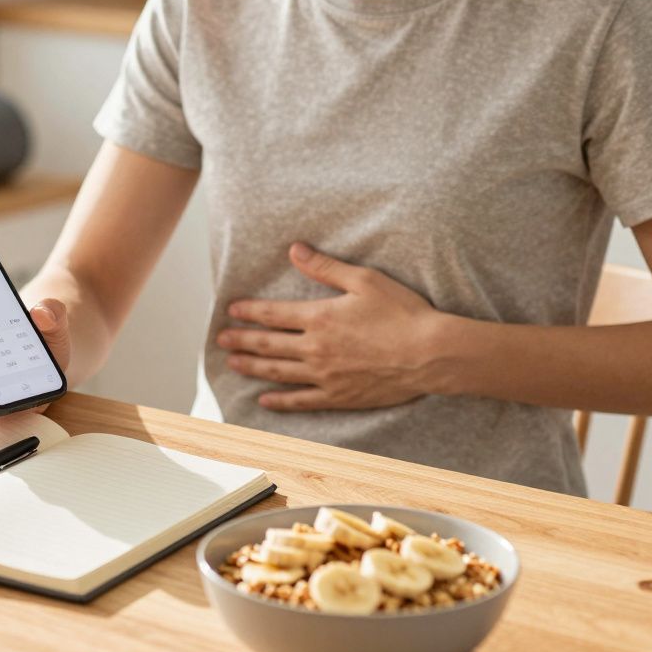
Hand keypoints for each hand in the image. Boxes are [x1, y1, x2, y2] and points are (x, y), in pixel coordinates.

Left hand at [218, 243, 442, 410]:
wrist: (431, 354)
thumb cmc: (403, 313)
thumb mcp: (364, 280)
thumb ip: (325, 267)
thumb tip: (294, 249)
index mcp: (320, 318)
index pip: (273, 314)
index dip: (249, 312)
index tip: (231, 311)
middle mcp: (315, 349)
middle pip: (267, 344)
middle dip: (241, 340)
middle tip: (221, 339)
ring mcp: (325, 376)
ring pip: (278, 372)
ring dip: (252, 367)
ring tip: (232, 363)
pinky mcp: (339, 397)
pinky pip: (301, 401)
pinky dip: (280, 401)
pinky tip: (265, 401)